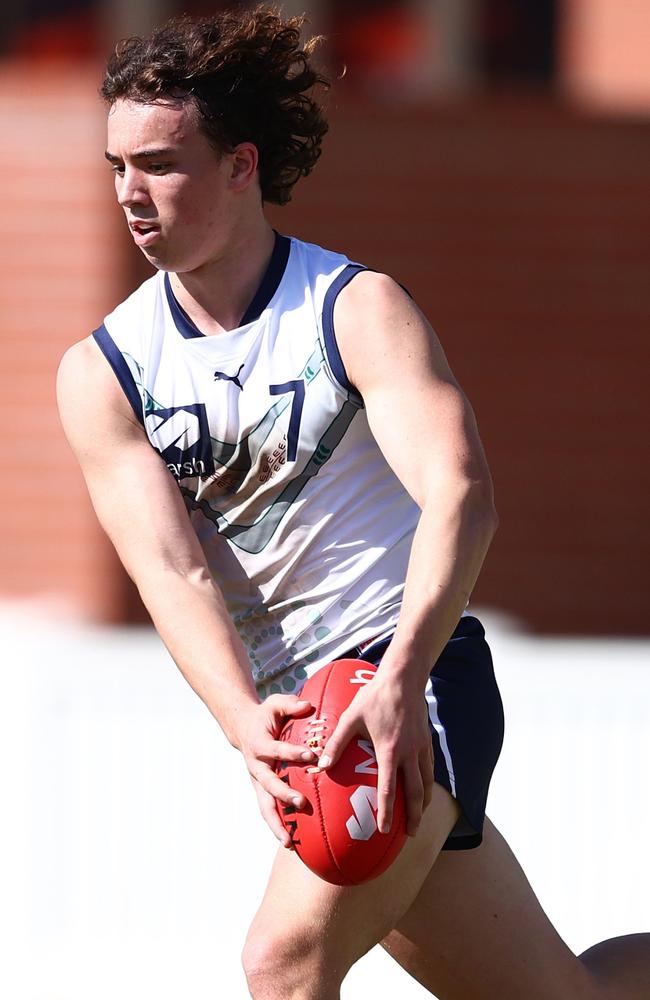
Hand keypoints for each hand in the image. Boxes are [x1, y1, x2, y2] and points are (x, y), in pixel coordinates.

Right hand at [237, 695, 317, 847]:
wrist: (243, 728)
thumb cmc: (265, 715)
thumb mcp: (275, 703)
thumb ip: (291, 704)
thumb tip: (308, 705)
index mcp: (259, 744)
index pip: (276, 749)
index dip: (292, 752)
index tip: (311, 755)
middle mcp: (256, 767)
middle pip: (268, 784)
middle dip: (284, 795)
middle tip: (302, 803)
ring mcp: (258, 782)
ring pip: (265, 806)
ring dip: (276, 824)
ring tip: (289, 843)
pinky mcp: (262, 791)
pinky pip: (269, 811)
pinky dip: (278, 827)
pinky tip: (292, 844)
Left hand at [318, 671, 432, 836]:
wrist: (403, 678)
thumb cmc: (374, 697)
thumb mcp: (351, 719)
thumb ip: (336, 744)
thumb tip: (320, 766)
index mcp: (389, 751)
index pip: (389, 790)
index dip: (386, 812)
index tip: (384, 830)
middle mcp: (409, 753)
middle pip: (415, 793)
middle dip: (413, 816)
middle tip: (409, 834)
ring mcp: (421, 747)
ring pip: (426, 782)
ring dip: (423, 802)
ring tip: (418, 816)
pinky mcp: (427, 740)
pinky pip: (429, 767)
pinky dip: (427, 782)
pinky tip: (422, 787)